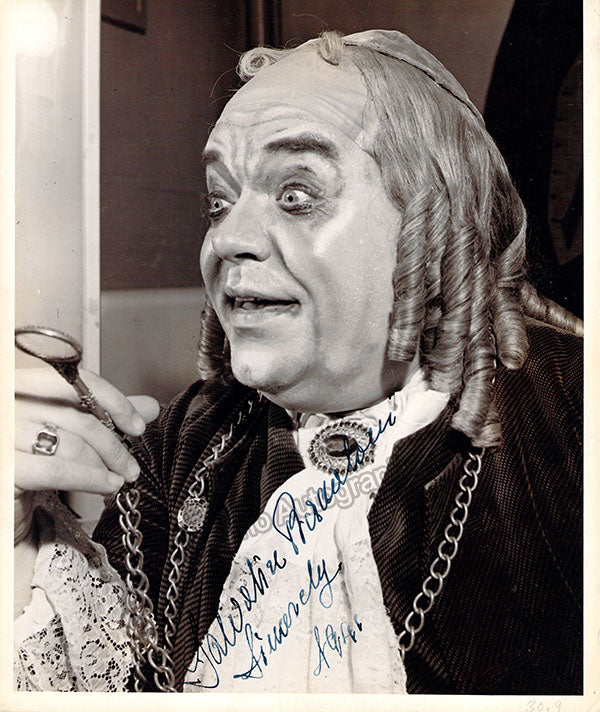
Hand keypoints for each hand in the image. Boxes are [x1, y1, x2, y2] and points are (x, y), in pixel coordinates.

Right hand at [15, 366, 159, 538]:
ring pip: (72, 443)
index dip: (112, 401)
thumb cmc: (28, 467)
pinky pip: (57, 470)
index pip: (74, 380)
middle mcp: (9, 405)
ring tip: (120, 478)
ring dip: (106, 464)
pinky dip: (90, 478)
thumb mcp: (67, 435)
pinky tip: (106, 484)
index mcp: (21, 388)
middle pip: (77, 415)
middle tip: (131, 464)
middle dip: (113, 443)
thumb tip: (148, 406)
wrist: (4, 508)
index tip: (136, 424)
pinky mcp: (6, 469)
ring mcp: (4, 435)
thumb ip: (103, 417)